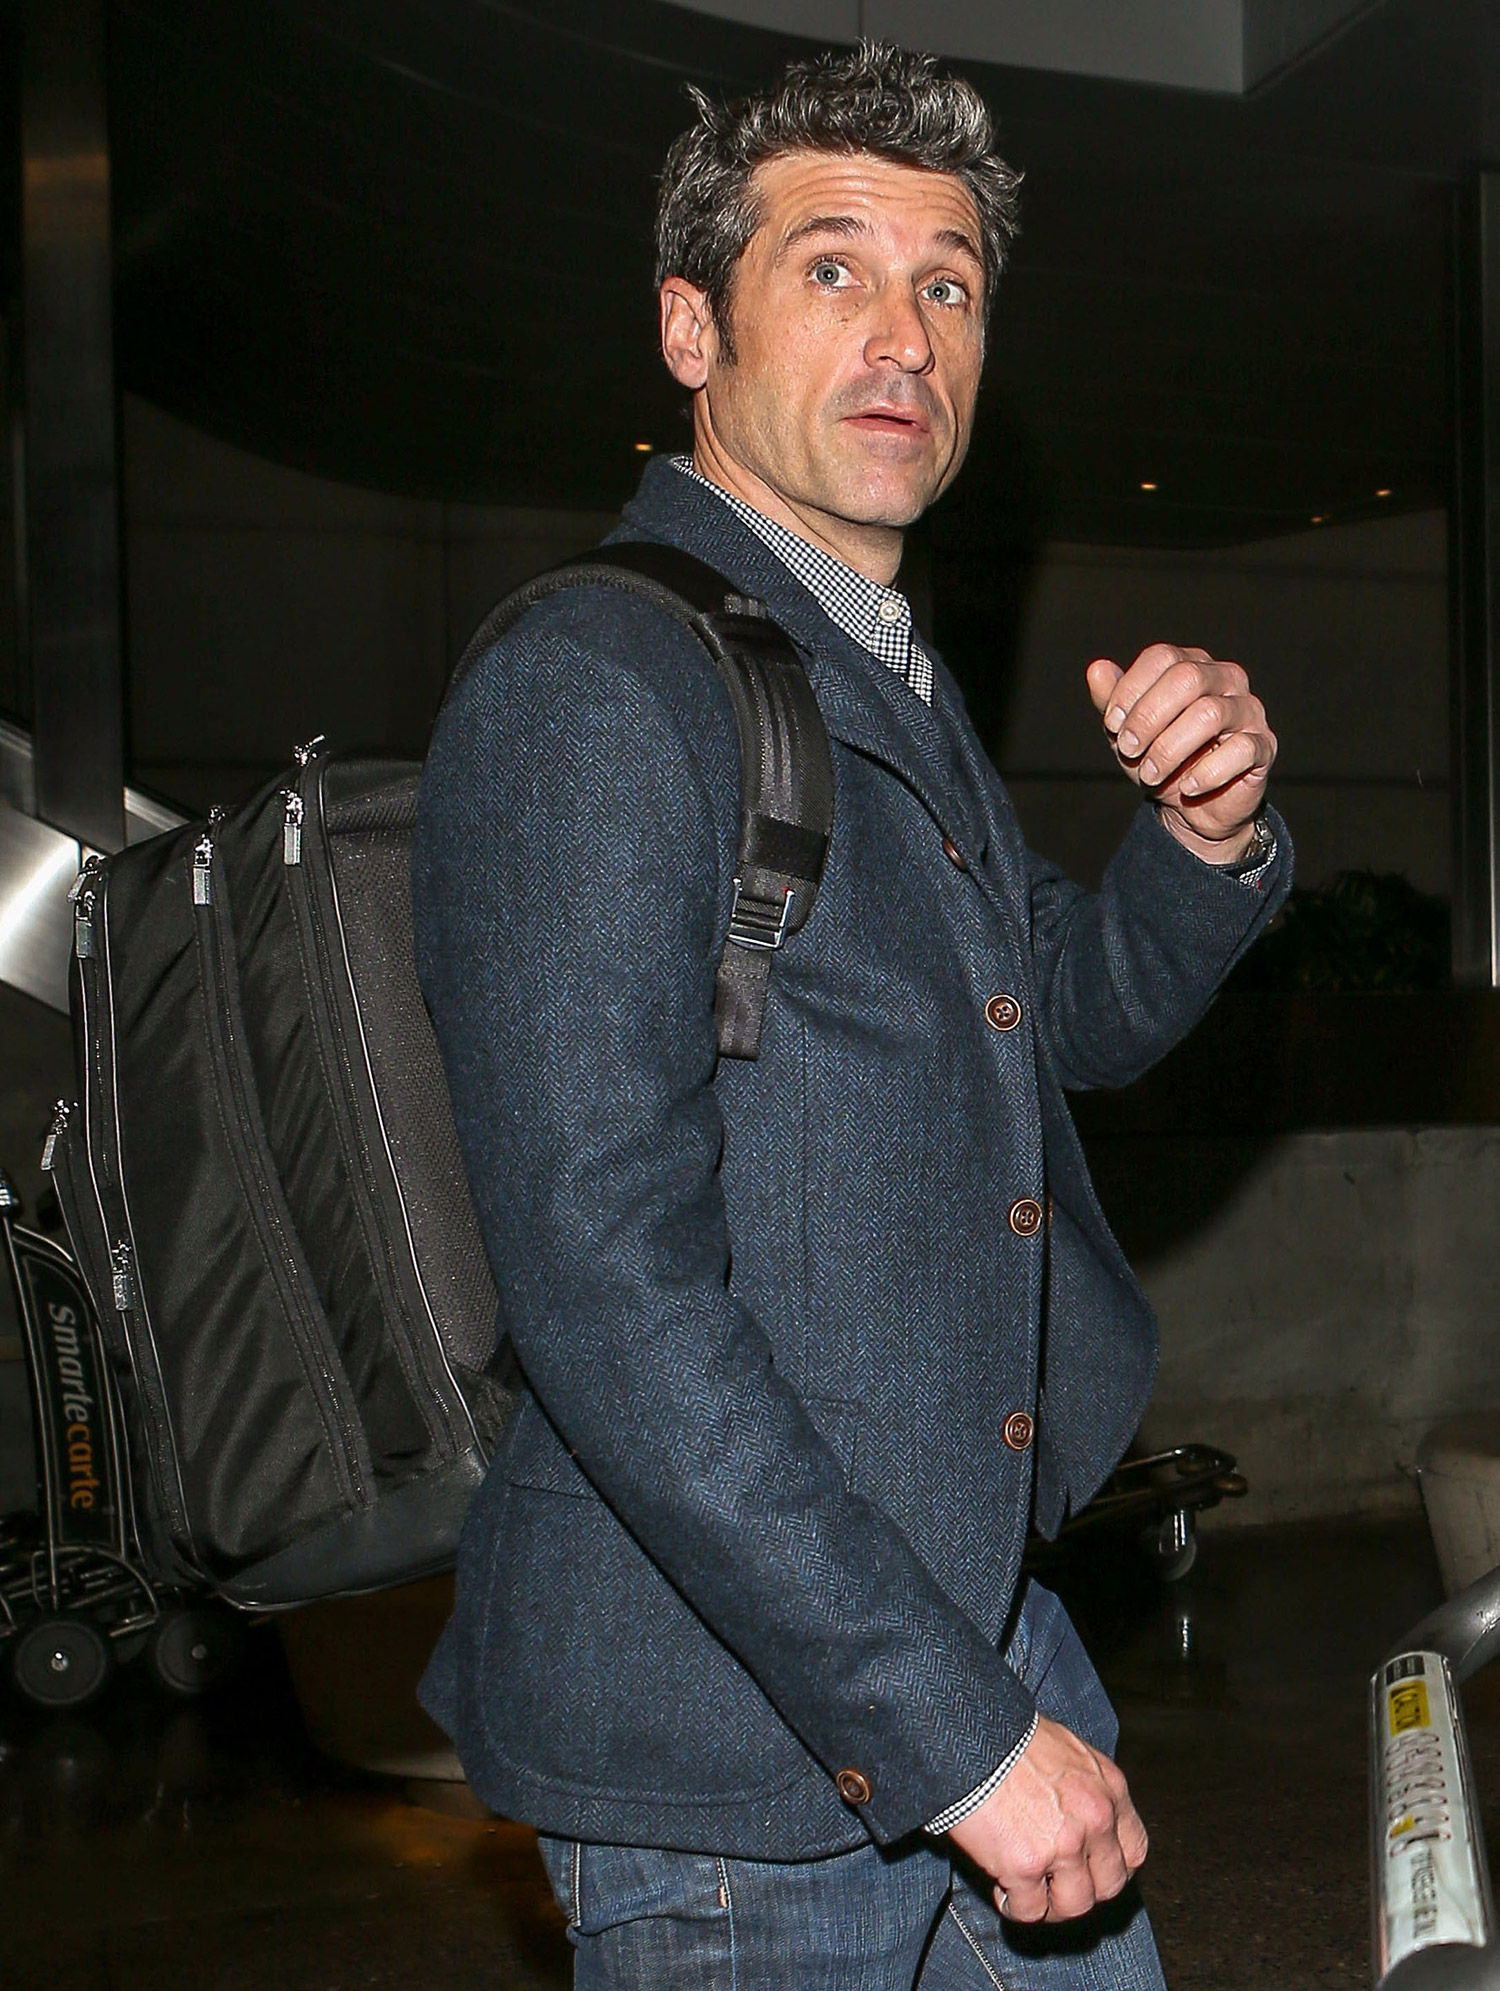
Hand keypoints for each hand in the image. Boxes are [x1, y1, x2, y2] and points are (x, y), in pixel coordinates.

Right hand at [946, 1715, 1147, 1923]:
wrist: (969, 1734)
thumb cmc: (1009, 1735)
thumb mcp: (1067, 1751)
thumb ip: (1085, 1789)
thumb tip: (1080, 1821)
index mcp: (1109, 1788)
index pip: (1133, 1850)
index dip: (1112, 1867)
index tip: (1092, 1871)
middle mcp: (1095, 1819)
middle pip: (1109, 1885)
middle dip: (1083, 1890)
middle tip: (1056, 1885)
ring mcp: (1063, 1846)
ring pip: (1074, 1906)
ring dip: (1051, 1905)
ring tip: (1027, 1891)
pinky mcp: (1025, 1865)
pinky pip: (1030, 1910)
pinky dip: (1014, 1906)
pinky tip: (1001, 1888)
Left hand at [1086, 644, 1276, 865]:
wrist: (1195, 808)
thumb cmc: (1162, 759)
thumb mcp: (1127, 732)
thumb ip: (1111, 701)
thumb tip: (1097, 669)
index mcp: (1193, 665)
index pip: (1163, 657)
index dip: (1131, 690)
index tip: (1112, 725)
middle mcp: (1226, 679)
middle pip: (1187, 678)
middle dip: (1148, 717)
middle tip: (1128, 749)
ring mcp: (1249, 710)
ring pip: (1210, 714)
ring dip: (1170, 748)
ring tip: (1150, 774)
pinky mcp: (1264, 746)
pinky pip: (1240, 750)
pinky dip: (1206, 772)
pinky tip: (1187, 787)